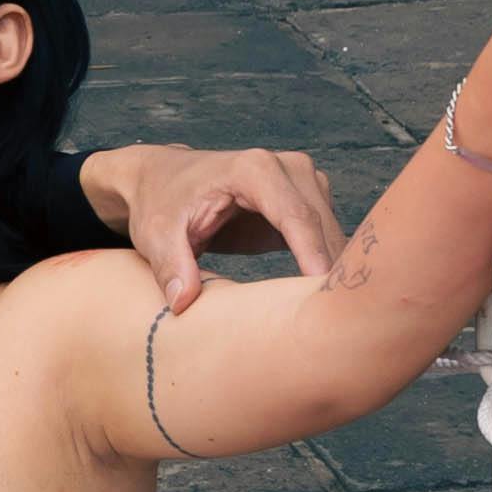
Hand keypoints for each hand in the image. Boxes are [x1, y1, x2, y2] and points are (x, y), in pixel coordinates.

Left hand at [94, 138, 344, 310]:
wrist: (160, 180)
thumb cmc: (160, 203)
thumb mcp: (156, 234)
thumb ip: (170, 266)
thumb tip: (183, 302)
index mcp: (253, 170)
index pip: (296, 216)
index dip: (313, 255)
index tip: (323, 292)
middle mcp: (286, 169)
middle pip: (322, 226)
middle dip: (331, 270)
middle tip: (334, 323)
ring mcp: (301, 182)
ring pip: (332, 234)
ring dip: (333, 271)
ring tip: (329, 318)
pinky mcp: (305, 203)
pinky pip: (327, 239)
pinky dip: (326, 267)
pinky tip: (318, 299)